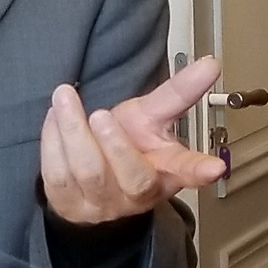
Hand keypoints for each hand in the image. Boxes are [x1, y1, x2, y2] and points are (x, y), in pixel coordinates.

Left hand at [39, 56, 228, 224]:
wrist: (90, 187)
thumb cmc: (128, 147)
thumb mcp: (153, 118)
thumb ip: (179, 93)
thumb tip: (210, 64)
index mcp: (165, 171)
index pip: (186, 171)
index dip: (200, 171)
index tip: (215, 167)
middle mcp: (136, 193)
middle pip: (132, 176)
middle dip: (116, 145)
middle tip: (102, 115)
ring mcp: (102, 203)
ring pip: (88, 172)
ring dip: (74, 133)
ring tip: (65, 98)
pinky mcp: (67, 203)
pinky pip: (57, 172)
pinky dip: (53, 140)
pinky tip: (54, 116)